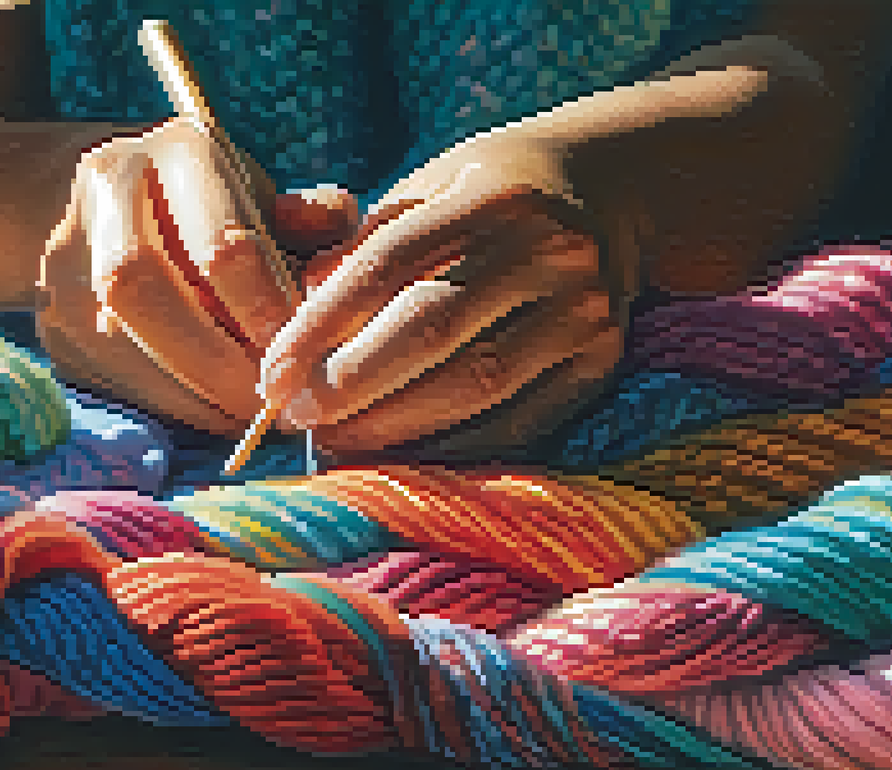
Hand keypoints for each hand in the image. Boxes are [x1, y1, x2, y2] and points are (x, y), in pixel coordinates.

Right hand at [36, 117, 356, 437]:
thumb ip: (312, 225)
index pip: (219, 243)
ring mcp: (64, 255)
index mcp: (179, 152)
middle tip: (270, 398)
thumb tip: (337, 272)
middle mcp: (109, 190)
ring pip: (117, 338)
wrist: (99, 202)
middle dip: (217, 360)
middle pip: (145, 289)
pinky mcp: (53, 321)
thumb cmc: (215, 205)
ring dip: (192, 391)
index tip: (298, 348)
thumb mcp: (271, 196)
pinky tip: (209, 411)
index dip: (264, 308)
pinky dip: (167, 403)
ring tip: (246, 412)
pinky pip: (108, 376)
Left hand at [259, 62, 797, 454]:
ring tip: (334, 443)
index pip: (391, 261)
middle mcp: (548, 249)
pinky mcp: (602, 363)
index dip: (322, 322)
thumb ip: (362, 243)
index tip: (272, 373)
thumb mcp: (430, 188)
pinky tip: (402, 458)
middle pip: (434, 325)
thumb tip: (296, 308)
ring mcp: (584, 310)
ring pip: (476, 382)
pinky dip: (452, 447)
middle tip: (296, 417)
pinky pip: (518, 421)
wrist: (619, 191)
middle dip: (352, 381)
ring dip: (394, 424)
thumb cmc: (490, 195)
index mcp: (493, 194)